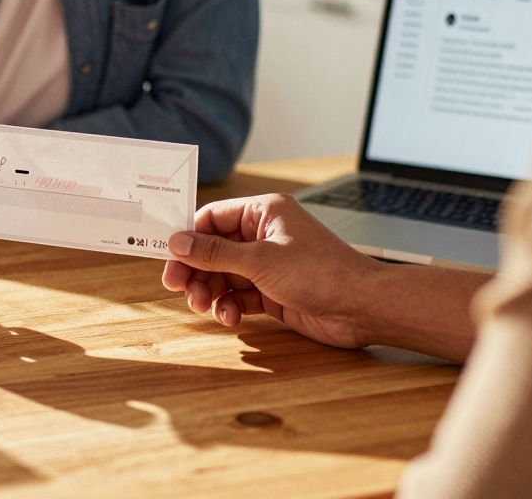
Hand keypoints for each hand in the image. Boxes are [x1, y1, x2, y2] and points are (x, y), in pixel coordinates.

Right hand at [162, 193, 381, 348]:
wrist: (362, 308)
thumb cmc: (320, 273)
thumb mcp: (260, 261)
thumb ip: (215, 253)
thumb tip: (178, 242)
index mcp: (263, 212)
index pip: (212, 218)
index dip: (189, 238)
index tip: (169, 258)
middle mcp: (264, 235)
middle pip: (214, 249)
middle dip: (196, 270)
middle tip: (178, 289)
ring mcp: (269, 264)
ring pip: (224, 274)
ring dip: (211, 291)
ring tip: (205, 307)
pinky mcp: (274, 291)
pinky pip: (239, 295)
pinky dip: (230, 306)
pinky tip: (230, 317)